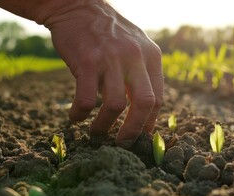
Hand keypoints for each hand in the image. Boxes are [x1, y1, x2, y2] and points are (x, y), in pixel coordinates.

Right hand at [43, 1, 163, 146]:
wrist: (76, 6)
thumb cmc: (106, 33)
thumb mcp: (135, 46)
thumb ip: (142, 73)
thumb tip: (143, 111)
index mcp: (151, 56)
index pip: (158, 99)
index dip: (149, 123)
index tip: (139, 137)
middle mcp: (135, 57)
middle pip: (144, 105)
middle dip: (133, 132)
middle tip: (122, 144)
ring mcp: (111, 58)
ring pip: (115, 106)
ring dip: (104, 127)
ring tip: (96, 133)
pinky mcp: (87, 61)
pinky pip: (86, 100)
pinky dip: (80, 114)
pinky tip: (75, 117)